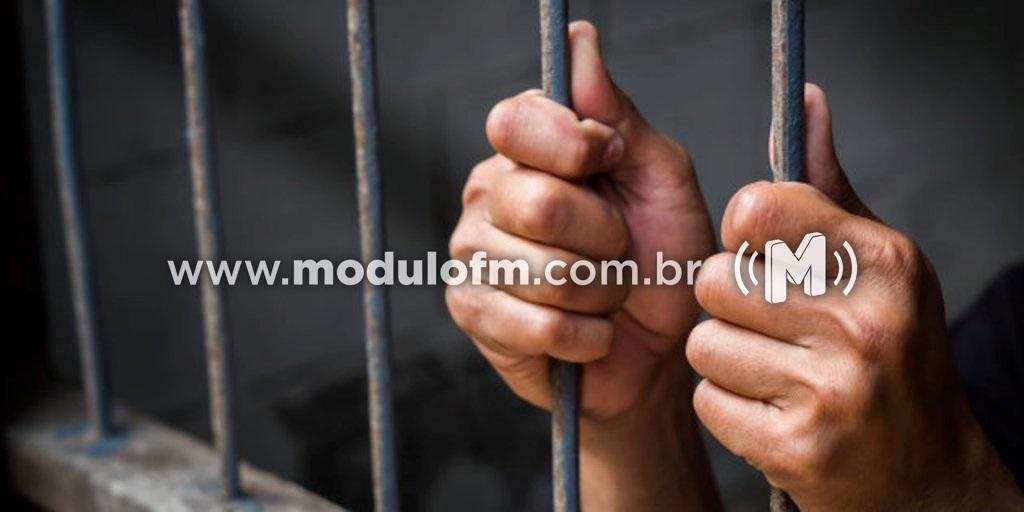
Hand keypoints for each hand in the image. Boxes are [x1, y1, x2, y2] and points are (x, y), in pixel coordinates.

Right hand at [446, 22, 718, 510]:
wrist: (658, 354)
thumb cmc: (661, 260)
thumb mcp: (658, 178)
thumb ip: (617, 116)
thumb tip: (579, 42)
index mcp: (526, 150)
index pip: (517, 121)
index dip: (574, 147)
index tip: (611, 164)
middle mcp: (487, 194)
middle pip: (538, 203)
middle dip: (605, 237)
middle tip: (618, 251)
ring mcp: (472, 255)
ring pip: (544, 271)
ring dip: (601, 294)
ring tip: (606, 296)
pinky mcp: (474, 314)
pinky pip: (538, 324)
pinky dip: (588, 337)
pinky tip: (592, 336)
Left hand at [688, 85, 1021, 509]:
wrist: (924, 473)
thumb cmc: (890, 352)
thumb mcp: (876, 262)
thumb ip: (826, 187)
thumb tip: (805, 99)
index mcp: (884, 262)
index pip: (754, 211)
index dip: (742, 235)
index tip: (762, 256)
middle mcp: (865, 323)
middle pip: (714, 280)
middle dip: (729, 304)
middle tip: (773, 326)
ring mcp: (834, 391)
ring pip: (702, 342)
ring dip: (725, 359)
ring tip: (776, 370)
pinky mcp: (797, 447)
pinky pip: (706, 399)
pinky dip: (727, 405)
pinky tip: (772, 409)